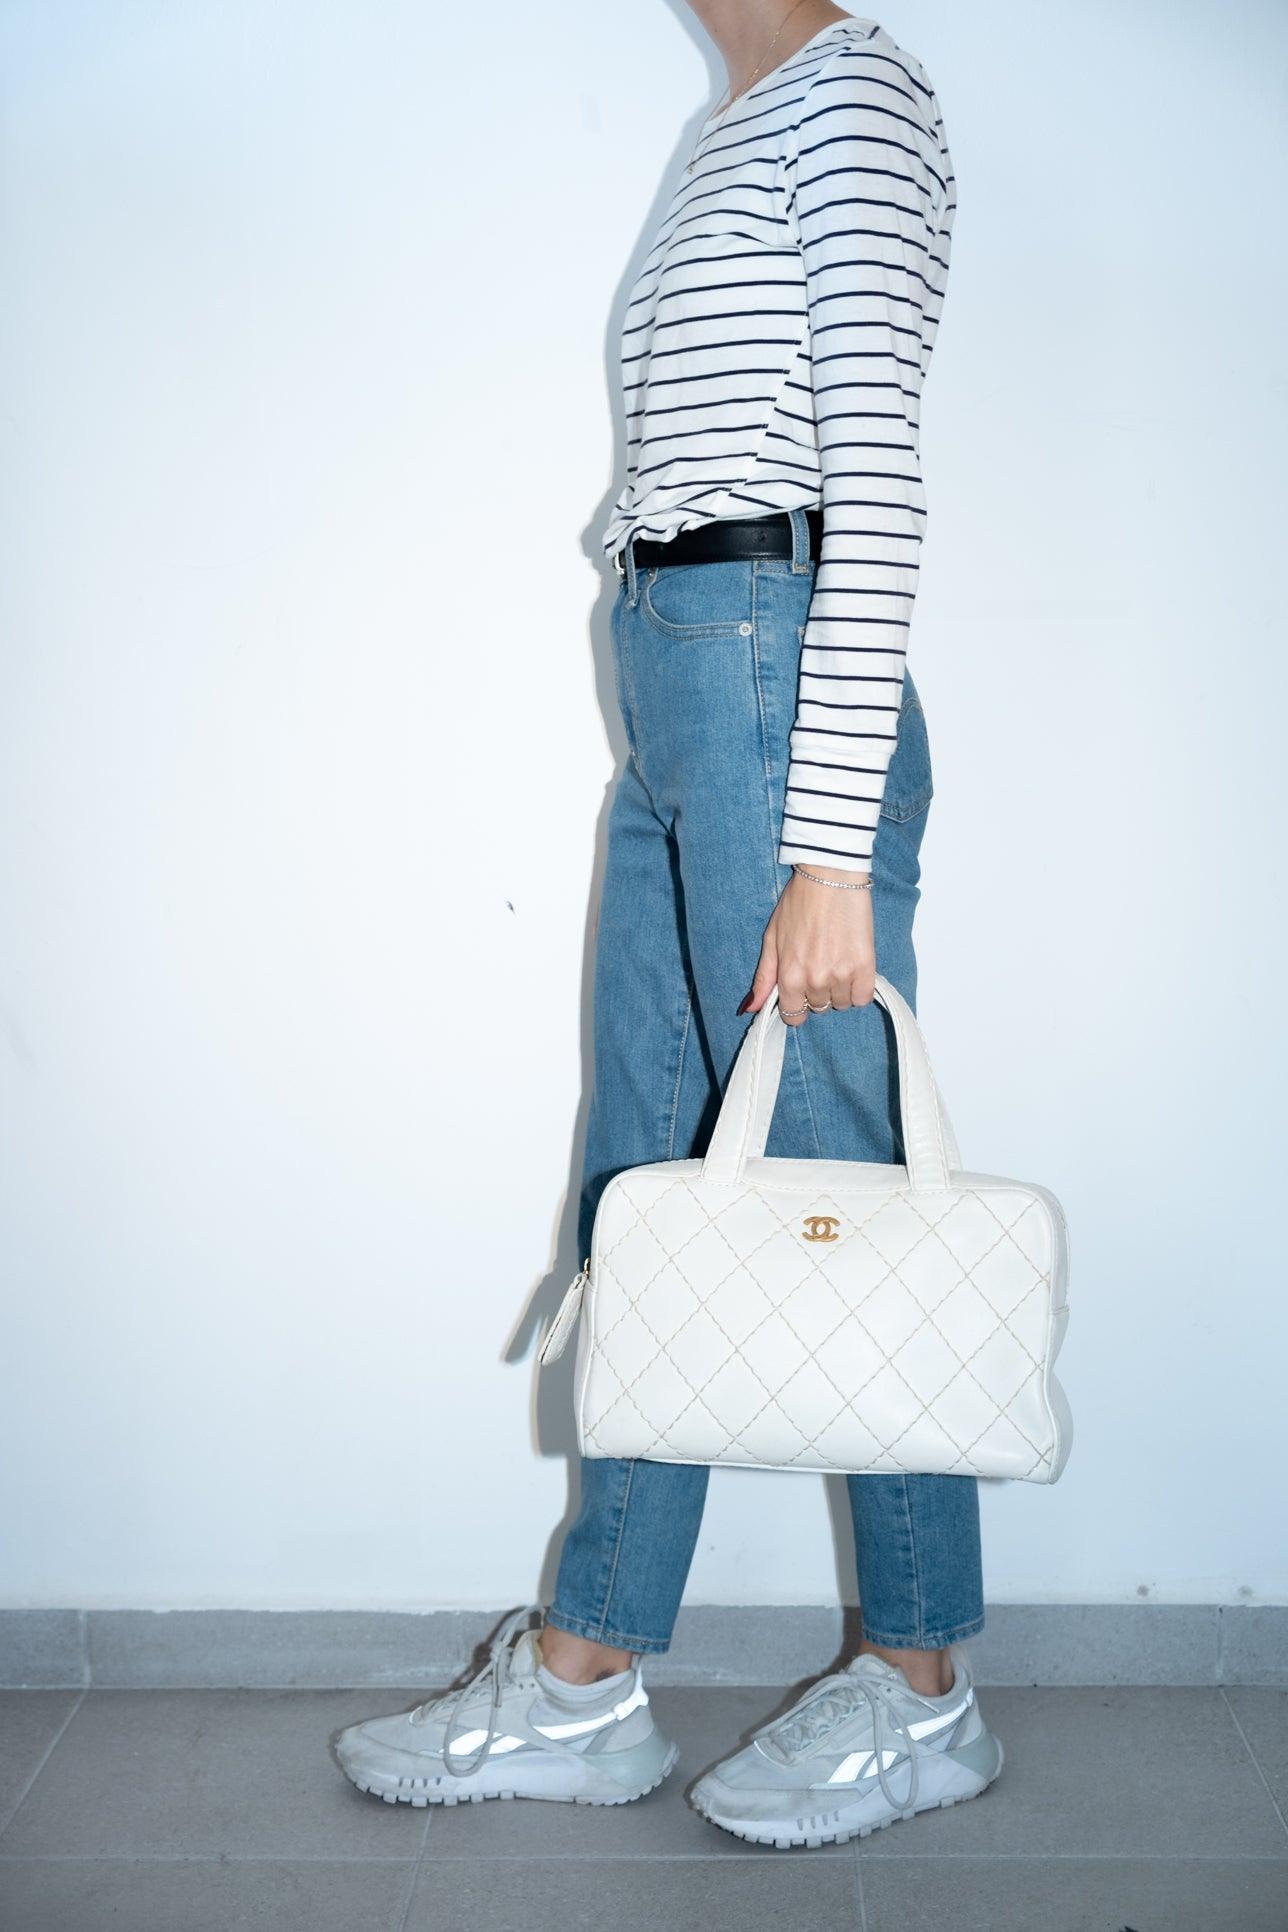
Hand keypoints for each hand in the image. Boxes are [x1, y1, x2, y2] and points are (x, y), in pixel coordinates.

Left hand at [740, 866, 874, 1026]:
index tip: (802, 992)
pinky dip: (859, 988)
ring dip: (839, 989)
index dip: (797, 1006)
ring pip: (841, 1004)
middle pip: (819, 1008)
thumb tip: (750, 1008)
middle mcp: (814, 981)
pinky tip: (853, 967)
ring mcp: (841, 975)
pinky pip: (862, 998)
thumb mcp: (772, 939)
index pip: (793, 1016)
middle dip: (817, 992)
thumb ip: (763, 977)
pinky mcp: (865, 967)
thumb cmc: (798, 904)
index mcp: (789, 976)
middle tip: (820, 963)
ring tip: (837, 960)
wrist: (830, 878)